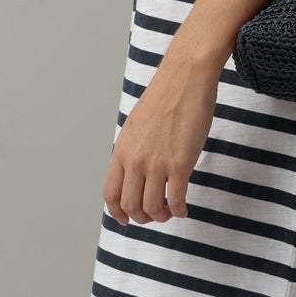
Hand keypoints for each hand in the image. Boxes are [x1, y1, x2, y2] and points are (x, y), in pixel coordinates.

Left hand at [102, 54, 218, 224]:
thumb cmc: (166, 99)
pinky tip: (184, 208)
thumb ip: (134, 150)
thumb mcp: (137, 127)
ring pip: (152, 207)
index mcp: (122, 150)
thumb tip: (136, 172)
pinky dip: (180, 210)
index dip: (117, 212)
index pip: (110, 193)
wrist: (185, 78)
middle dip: (142, 218)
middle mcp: (135, 160)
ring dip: (162, 216)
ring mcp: (157, 163)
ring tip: (171, 212)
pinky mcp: (180, 163)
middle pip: (130, 205)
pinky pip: (176, 199)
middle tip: (156, 215)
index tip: (127, 219)